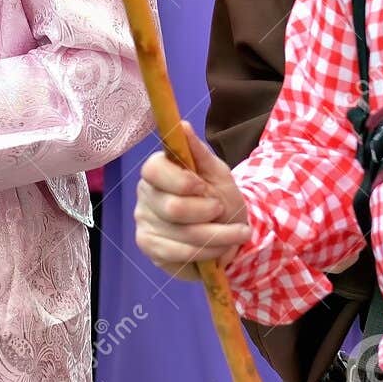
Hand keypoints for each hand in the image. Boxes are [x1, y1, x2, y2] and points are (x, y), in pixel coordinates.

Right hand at [134, 123, 249, 279]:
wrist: (228, 230)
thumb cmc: (219, 196)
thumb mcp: (217, 172)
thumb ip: (199, 152)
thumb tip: (183, 126)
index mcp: (157, 170)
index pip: (154, 170)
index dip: (181, 181)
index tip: (202, 185)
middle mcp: (145, 196)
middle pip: (172, 208)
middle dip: (207, 212)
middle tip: (222, 209)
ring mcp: (145, 224)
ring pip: (182, 235)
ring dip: (218, 236)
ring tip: (237, 233)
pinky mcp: (152, 249)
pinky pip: (180, 255)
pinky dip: (208, 252)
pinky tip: (222, 248)